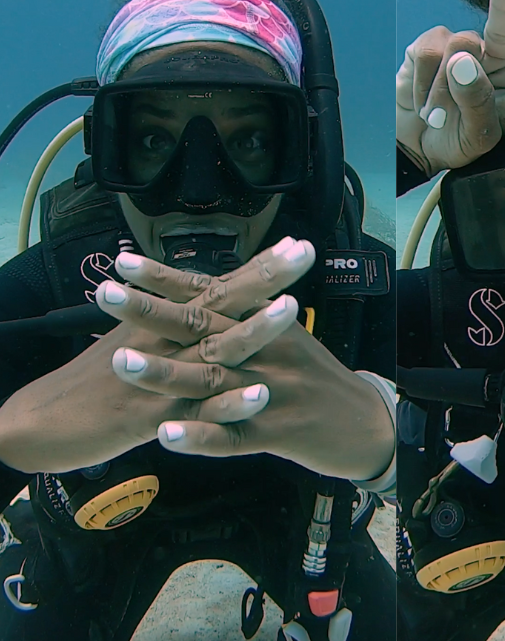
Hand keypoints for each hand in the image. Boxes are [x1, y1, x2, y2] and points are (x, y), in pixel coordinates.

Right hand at [0, 238, 313, 473]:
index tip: (296, 245)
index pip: (218, 288)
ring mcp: (165, 380)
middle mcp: (167, 342)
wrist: (40, 421)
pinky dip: (229, 405)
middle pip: (221, 305)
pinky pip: (202, 413)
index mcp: (164, 323)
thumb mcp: (134, 341)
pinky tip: (259, 396)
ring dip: (253, 329)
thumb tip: (207, 301)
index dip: (257, 267)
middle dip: (265, 278)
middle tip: (304, 253)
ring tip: (291, 308)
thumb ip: (171, 322)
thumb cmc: (94, 381)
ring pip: (216, 353)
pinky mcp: (158, 420)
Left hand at [103, 245, 394, 481]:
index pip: (212, 294)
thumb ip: (253, 315)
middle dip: (151, 311)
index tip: (122, 264)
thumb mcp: (291, 338)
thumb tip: (215, 286)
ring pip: (210, 381)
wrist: (366, 424)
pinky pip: (232, 436)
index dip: (167, 279)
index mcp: (269, 324)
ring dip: (164, 372)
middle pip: (204, 328)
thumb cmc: (318, 380)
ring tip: (119, 362)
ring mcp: (270, 393)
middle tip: (104, 295)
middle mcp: (267, 351)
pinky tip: (167, 435)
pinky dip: (201, 435)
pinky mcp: (275, 434)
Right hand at [395, 0, 504, 174]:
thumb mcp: (480, 137)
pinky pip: (426, 54)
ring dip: (443, 90)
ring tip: (439, 114)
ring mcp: (463, 44)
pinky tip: (422, 101)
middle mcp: (500, 51)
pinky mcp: (431, 43)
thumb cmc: (460, 141)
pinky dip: (421, 85)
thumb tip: (462, 59)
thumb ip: (477, 102)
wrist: (417, 145)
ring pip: (458, 48)